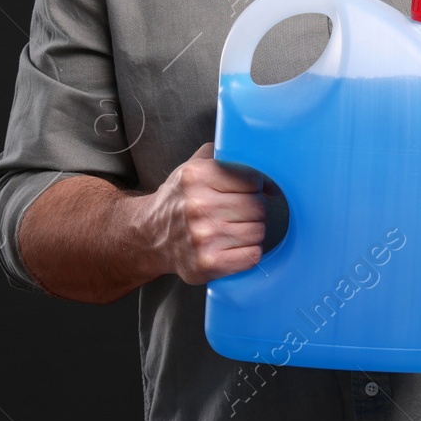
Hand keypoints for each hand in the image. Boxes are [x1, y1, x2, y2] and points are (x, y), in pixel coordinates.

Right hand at [136, 141, 265, 283]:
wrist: (150, 236)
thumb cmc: (179, 201)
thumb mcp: (193, 167)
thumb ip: (226, 157)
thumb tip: (269, 178)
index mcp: (197, 176)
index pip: (252, 179)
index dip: (255, 185)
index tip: (248, 190)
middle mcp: (198, 206)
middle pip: (257, 206)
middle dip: (254, 209)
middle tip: (239, 212)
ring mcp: (202, 236)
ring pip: (258, 230)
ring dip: (252, 230)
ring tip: (234, 228)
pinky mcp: (208, 263)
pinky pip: (253, 255)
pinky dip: (249, 251)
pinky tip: (234, 246)